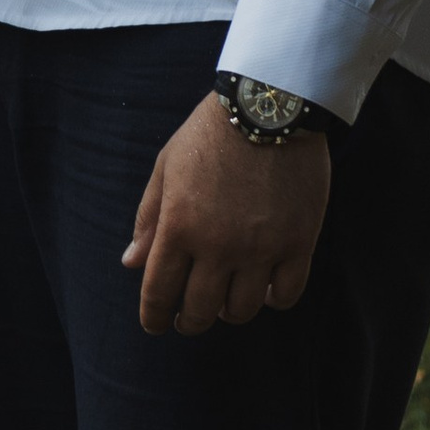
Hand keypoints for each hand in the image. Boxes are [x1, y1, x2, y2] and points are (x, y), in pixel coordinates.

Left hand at [125, 94, 330, 335]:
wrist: (267, 105)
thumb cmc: (209, 134)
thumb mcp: (166, 167)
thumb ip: (149, 218)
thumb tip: (131, 263)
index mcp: (179, 226)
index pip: (159, 292)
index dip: (154, 317)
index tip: (155, 324)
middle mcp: (218, 245)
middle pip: (200, 311)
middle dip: (188, 321)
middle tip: (189, 318)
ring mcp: (260, 248)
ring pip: (242, 310)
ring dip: (229, 312)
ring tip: (225, 301)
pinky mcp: (298, 242)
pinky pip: (285, 294)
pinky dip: (272, 300)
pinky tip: (264, 289)